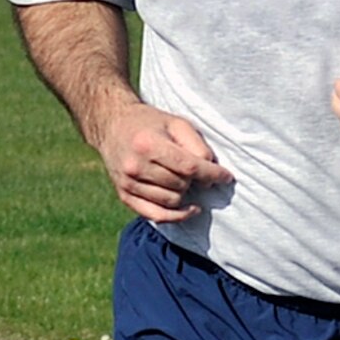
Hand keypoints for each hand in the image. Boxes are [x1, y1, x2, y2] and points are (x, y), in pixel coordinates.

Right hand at [98, 102, 232, 221]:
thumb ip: (197, 145)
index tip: (227, 177)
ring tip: (184, 180)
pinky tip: (189, 209)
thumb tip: (210, 174)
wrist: (112, 126)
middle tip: (197, 171)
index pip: (188, 166)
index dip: (212, 174)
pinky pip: (156, 216)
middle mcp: (135, 166)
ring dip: (185, 193)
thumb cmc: (150, 123)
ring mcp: (127, 183)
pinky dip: (176, 216)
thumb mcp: (176, 123)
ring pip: (172, 201)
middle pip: (181, 184)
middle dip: (195, 179)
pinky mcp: (124, 196)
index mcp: (148, 144)